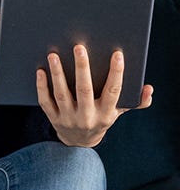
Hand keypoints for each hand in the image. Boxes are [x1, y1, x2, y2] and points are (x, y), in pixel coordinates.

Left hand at [36, 45, 152, 146]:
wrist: (79, 142)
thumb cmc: (100, 118)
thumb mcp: (118, 112)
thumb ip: (135, 101)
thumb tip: (148, 88)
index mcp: (106, 113)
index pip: (113, 91)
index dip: (117, 73)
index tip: (117, 54)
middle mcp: (87, 116)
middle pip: (84, 90)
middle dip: (82, 68)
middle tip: (79, 47)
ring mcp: (68, 118)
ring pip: (62, 94)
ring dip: (58, 74)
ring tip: (54, 55)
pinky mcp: (52, 118)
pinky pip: (45, 101)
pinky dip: (42, 86)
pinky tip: (41, 71)